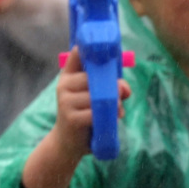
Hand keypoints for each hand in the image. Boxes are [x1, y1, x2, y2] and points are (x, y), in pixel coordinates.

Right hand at [22, 48, 131, 187]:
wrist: (69, 143)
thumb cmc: (86, 115)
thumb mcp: (96, 98)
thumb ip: (110, 87)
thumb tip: (124, 87)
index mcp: (69, 76)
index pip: (77, 56)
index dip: (88, 47)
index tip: (101, 44)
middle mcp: (64, 86)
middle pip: (95, 77)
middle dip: (115, 85)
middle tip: (123, 95)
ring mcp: (65, 101)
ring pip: (99, 95)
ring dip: (115, 103)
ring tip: (118, 110)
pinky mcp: (71, 118)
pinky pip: (96, 111)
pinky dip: (109, 115)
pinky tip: (112, 118)